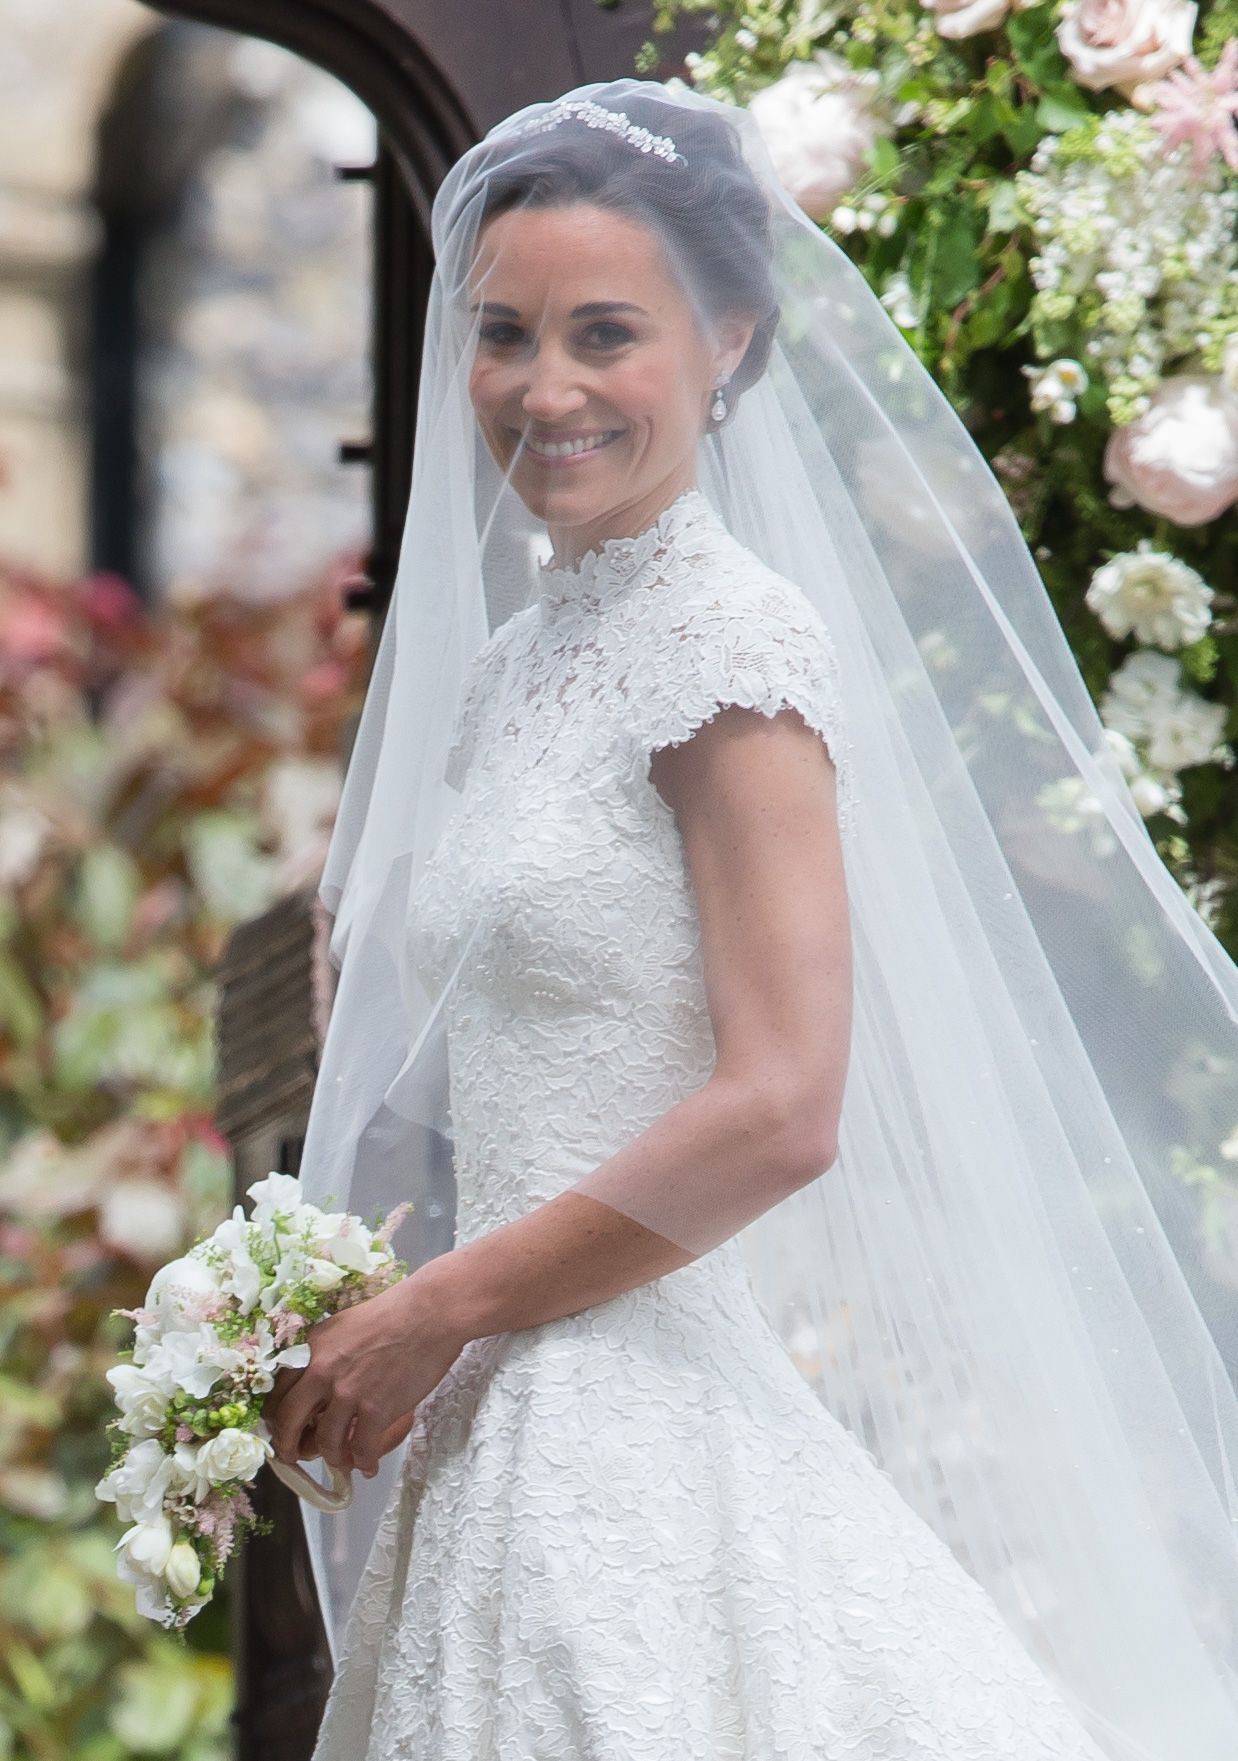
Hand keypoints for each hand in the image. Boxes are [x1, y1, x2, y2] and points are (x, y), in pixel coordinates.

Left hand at [264, 1267, 468, 1478]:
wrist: (431, 1312)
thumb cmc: (395, 1311)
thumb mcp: (344, 1325)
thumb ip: (325, 1354)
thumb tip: (317, 1383)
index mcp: (311, 1348)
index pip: (278, 1392)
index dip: (277, 1417)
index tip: (284, 1428)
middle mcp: (321, 1372)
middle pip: (288, 1422)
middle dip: (289, 1446)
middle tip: (296, 1456)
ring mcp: (348, 1393)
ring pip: (325, 1442)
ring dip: (333, 1457)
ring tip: (345, 1459)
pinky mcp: (376, 1411)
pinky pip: (361, 1449)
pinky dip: (363, 1463)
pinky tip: (368, 1466)